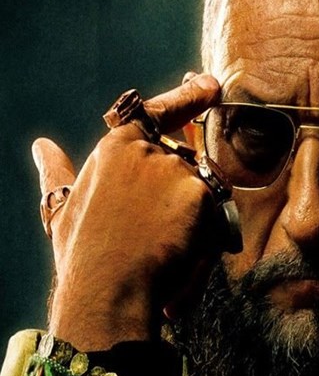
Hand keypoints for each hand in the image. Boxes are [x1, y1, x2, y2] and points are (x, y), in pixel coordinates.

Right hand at [33, 74, 222, 350]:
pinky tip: (180, 256)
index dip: (188, 97)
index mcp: (115, 146)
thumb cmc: (83, 255)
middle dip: (185, 199)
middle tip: (158, 235)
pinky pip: (219, 217)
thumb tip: (42, 146)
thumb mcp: (62, 208)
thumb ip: (58, 173)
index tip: (209, 86)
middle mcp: (148, 150)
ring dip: (195, 223)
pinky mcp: (201, 194)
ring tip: (162, 252)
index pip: (158, 113)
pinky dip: (206, 241)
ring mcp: (177, 170)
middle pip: (189, 167)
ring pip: (206, 194)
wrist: (107, 289)